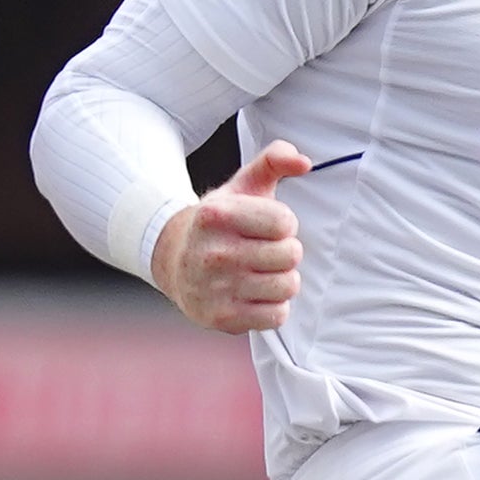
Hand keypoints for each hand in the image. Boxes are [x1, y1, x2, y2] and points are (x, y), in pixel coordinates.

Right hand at [150, 143, 308, 335]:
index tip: (267, 226)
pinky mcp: (222, 318)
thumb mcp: (241, 185)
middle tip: (265, 250)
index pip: (285, 222)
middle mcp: (214, 253)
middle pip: (290, 254)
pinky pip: (277, 315)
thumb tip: (304, 161)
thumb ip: (274, 160)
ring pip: (288, 286)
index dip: (283, 223)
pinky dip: (274, 306)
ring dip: (283, 279)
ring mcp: (217, 289)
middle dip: (285, 251)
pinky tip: (256, 294)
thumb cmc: (219, 223)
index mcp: (217, 216)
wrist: (175, 262)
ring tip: (262, 272)